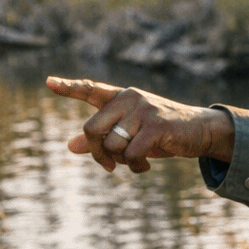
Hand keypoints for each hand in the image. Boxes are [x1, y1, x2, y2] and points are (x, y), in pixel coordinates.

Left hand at [45, 76, 235, 173]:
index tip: (48, 82)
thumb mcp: (130, 134)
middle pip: (91, 129)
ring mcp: (143, 110)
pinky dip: (135, 166)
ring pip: (111, 144)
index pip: (90, 89)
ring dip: (120, 162)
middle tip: (108, 166)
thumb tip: (70, 146)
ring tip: (135, 162)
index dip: (68, 87)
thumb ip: (101, 137)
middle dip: (97, 153)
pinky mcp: (157, 126)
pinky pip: (131, 153)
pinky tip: (144, 165)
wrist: (200, 131)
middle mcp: (129, 98)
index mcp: (121, 97)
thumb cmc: (161, 133)